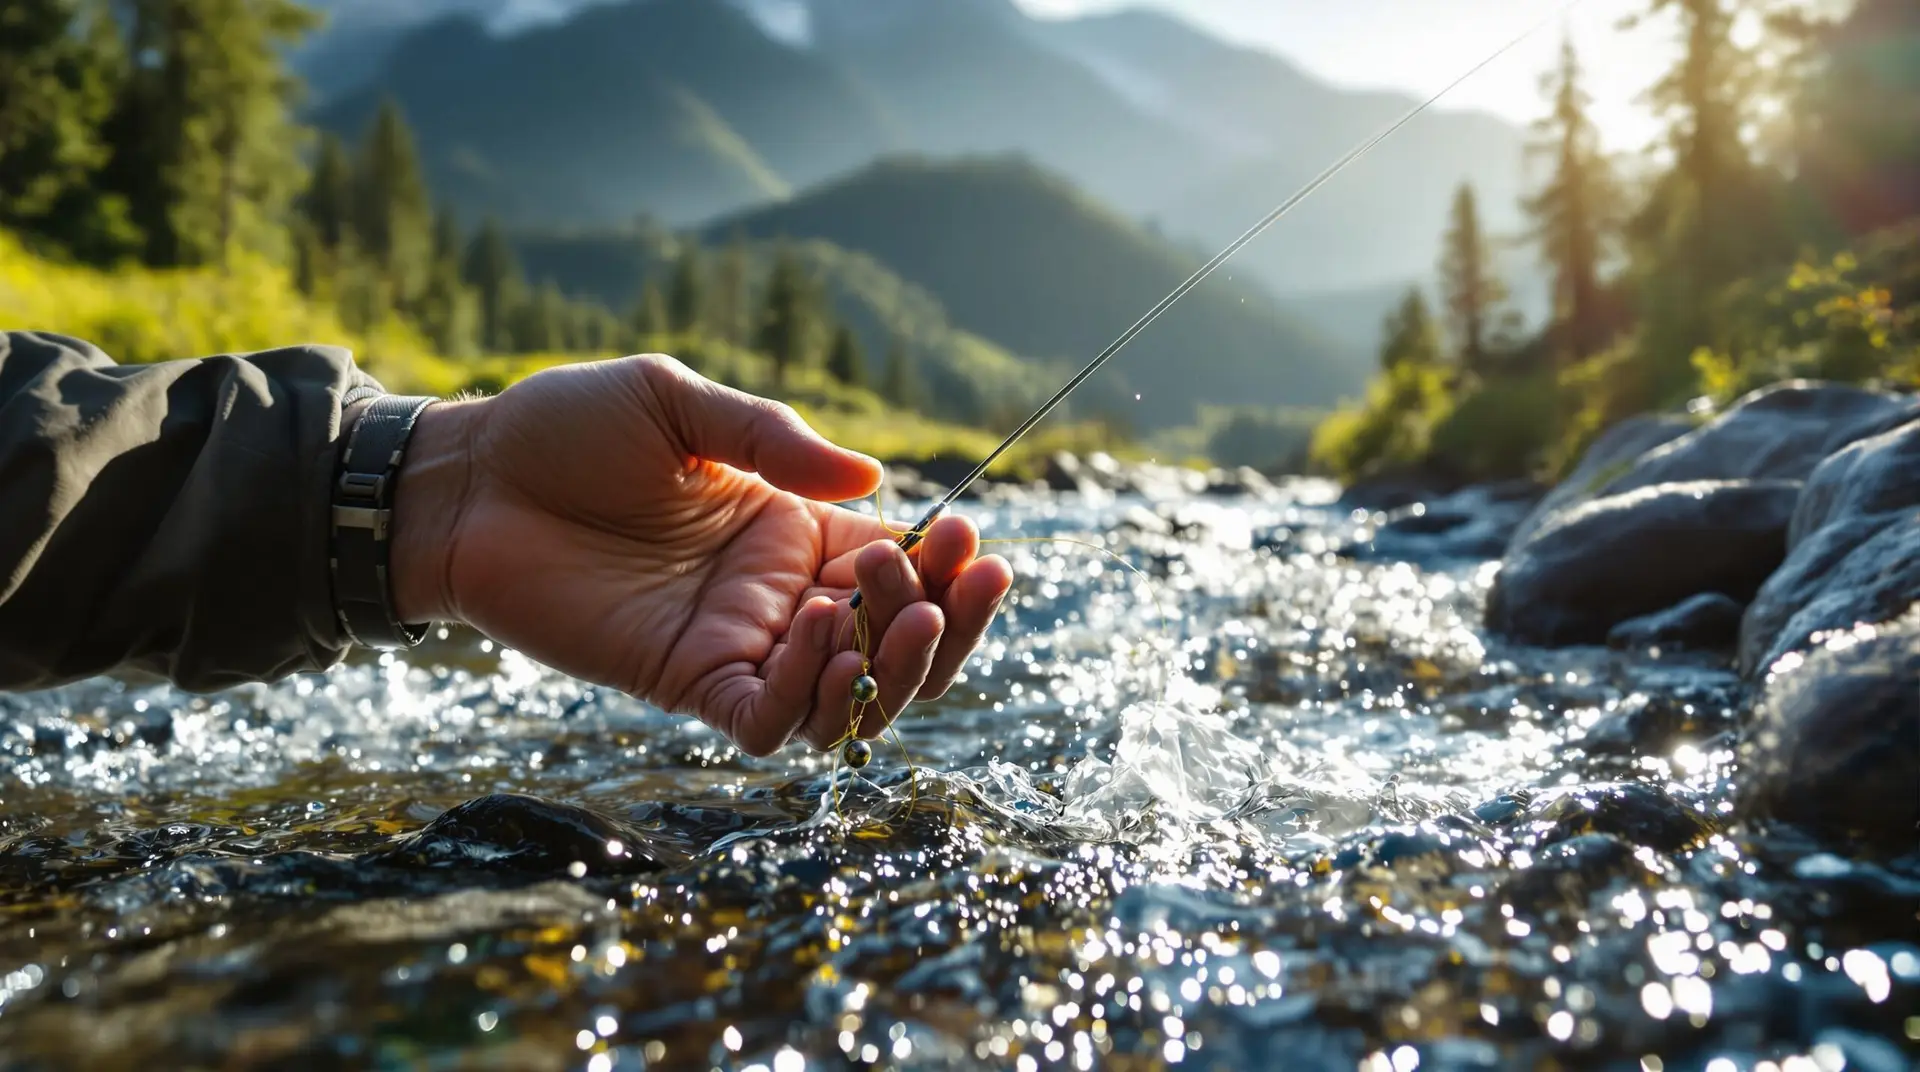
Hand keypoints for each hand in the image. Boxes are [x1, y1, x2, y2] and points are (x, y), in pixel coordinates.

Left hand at [387, 355, 1011, 755]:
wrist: (467, 481)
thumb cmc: (565, 430)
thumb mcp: (678, 404)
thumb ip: (772, 440)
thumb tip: (872, 482)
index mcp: (790, 530)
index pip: (897, 566)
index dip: (945, 564)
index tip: (972, 538)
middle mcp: (776, 596)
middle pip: (892, 643)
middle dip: (943, 623)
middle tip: (951, 584)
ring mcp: (734, 644)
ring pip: (847, 697)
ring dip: (896, 669)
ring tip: (909, 616)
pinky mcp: (684, 681)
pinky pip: (768, 720)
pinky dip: (811, 698)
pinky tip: (824, 640)